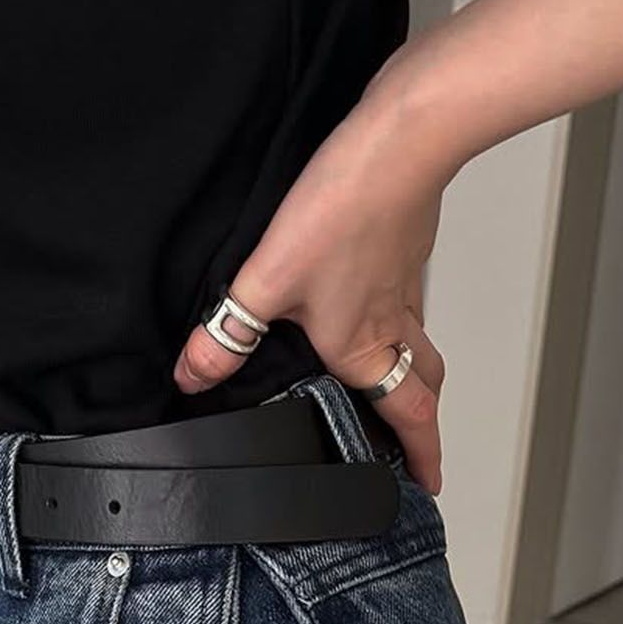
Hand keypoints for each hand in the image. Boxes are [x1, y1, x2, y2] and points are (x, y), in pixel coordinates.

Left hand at [173, 64, 450, 491]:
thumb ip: (227, 333)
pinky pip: (409, 303)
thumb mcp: (267, 280)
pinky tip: (375, 308)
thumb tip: (194, 376)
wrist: (400, 138)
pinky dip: (402, 323)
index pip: (406, 418)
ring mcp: (405, 285)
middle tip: (421, 448)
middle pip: (424, 387)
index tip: (428, 484)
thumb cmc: (346, 209)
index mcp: (364, 347)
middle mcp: (393, 323)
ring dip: (416, 374)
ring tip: (398, 389)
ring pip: (420, 344)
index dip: (421, 457)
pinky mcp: (405, 248)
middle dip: (424, 424)